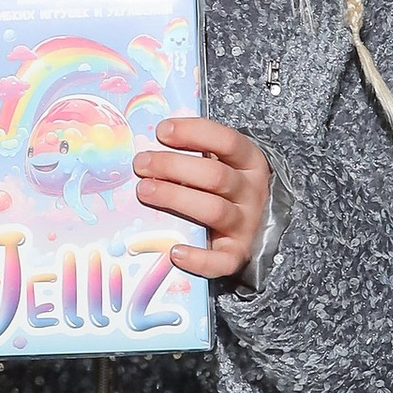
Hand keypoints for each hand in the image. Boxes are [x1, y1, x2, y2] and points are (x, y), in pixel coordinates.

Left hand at [135, 115, 271, 281]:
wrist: (252, 226)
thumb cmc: (221, 187)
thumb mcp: (218, 162)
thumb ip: (193, 152)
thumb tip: (146, 141)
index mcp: (249, 162)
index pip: (227, 141)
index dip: (194, 133)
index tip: (162, 131)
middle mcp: (252, 191)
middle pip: (215, 176)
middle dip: (173, 166)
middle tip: (141, 164)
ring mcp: (246, 224)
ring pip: (214, 210)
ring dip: (176, 198)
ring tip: (145, 190)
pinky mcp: (237, 253)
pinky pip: (222, 261)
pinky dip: (199, 259)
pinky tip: (174, 252)